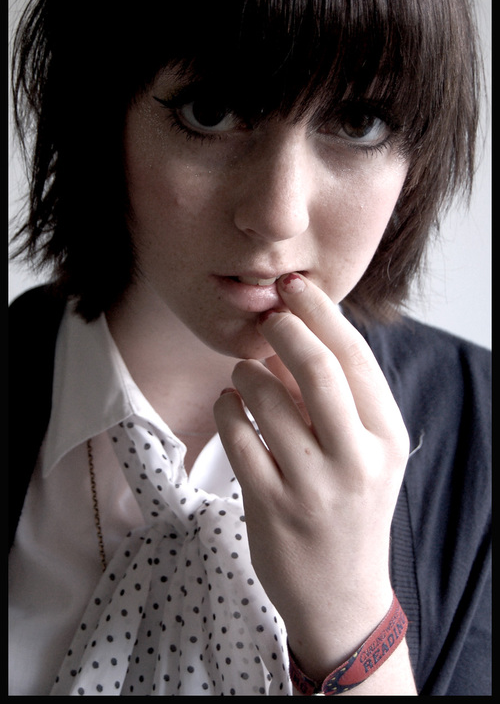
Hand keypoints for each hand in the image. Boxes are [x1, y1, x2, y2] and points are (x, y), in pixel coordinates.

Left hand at [213, 273, 409, 683]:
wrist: (341, 594)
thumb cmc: (352, 506)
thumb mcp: (367, 453)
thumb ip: (340, 397)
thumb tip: (295, 332)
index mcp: (387, 439)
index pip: (355, 359)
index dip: (321, 314)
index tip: (295, 288)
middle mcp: (356, 461)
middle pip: (317, 371)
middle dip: (285, 330)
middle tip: (267, 318)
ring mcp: (312, 488)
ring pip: (266, 400)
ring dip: (247, 372)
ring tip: (245, 373)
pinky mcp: (270, 509)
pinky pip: (236, 437)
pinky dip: (226, 408)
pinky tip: (229, 404)